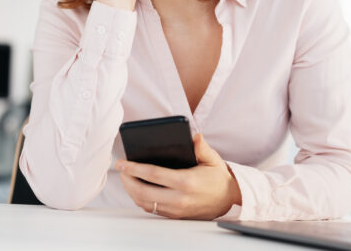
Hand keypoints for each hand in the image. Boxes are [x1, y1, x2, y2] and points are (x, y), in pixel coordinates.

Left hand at [114, 134, 241, 219]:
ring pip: (144, 202)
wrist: (229, 199)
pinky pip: (151, 209)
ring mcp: (176, 209)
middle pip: (143, 191)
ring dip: (131, 190)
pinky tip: (137, 188)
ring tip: (126, 177)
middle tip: (121, 169)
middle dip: (127, 179)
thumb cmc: (217, 176)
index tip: (122, 163)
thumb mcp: (212, 159)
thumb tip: (194, 136)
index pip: (153, 174)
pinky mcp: (175, 215)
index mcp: (186, 181)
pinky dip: (140, 199)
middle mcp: (179, 198)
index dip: (134, 168)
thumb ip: (202, 147)